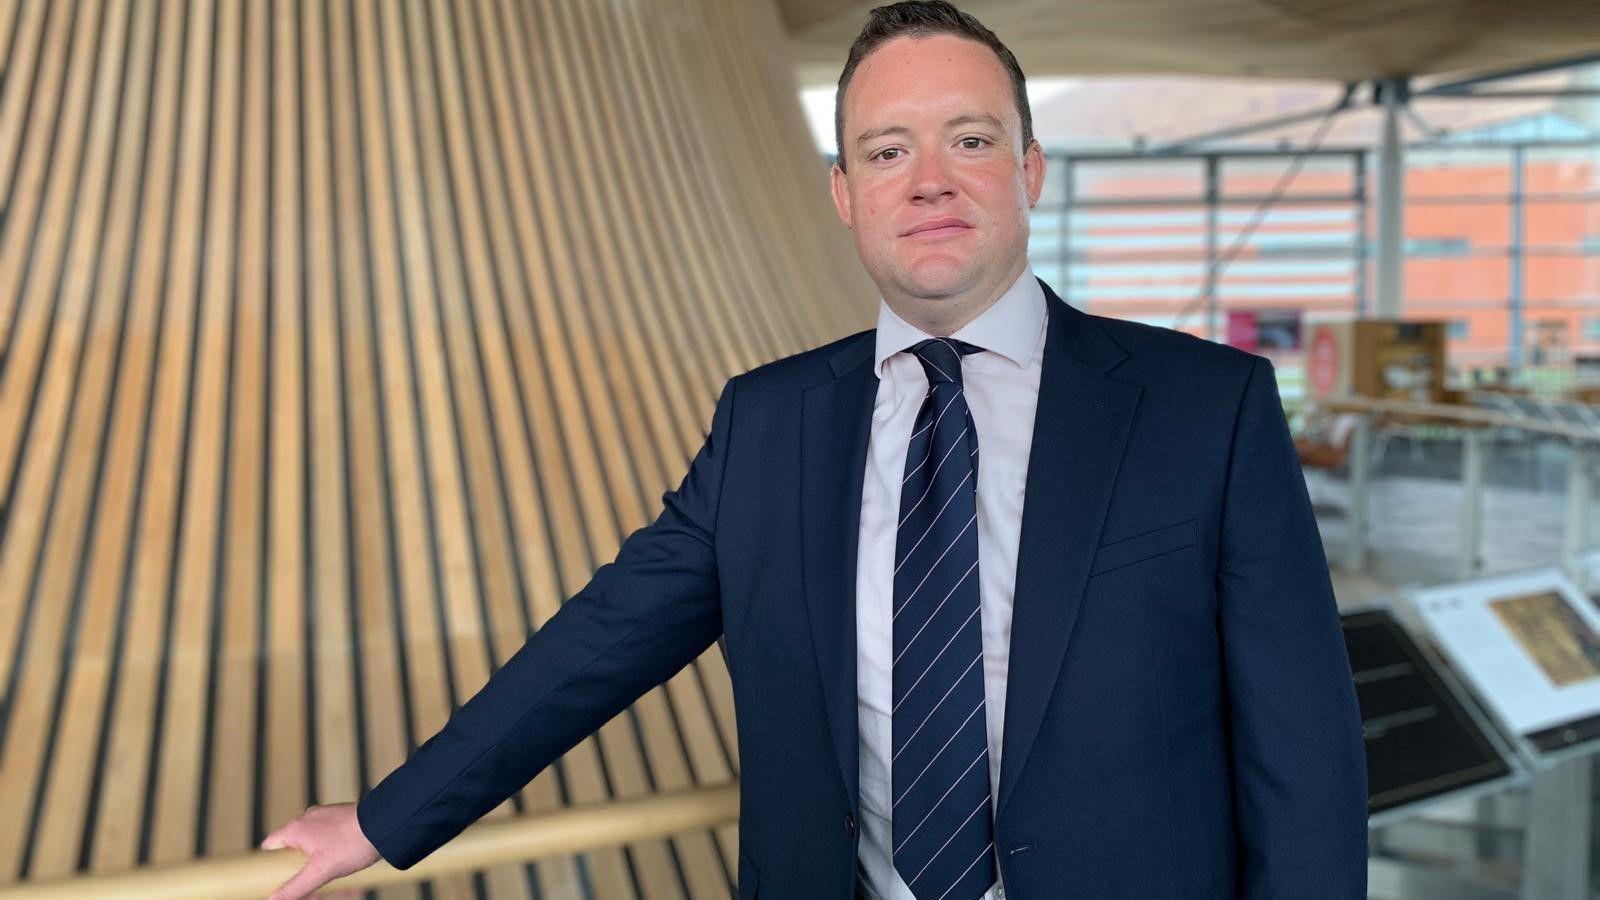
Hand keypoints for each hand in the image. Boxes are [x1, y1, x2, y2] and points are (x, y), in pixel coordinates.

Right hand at [260, 802, 382, 899]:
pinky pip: (330, 841)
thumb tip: (273, 899)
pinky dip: (333, 856)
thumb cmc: (352, 843)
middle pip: (294, 850)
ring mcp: (326, 818)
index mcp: (296, 829)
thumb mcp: (320, 871)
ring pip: (314, 847)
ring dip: (318, 867)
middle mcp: (308, 820)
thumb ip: (295, 887)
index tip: (274, 878)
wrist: (384, 824)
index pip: (270, 845)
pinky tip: (344, 870)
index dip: (269, 863)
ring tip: (331, 885)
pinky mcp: (342, 820)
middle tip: (310, 889)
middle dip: (301, 872)